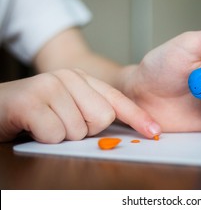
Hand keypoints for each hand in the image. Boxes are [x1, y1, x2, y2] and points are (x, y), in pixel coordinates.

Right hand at [0, 69, 160, 142]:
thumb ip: (92, 110)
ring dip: (61, 135)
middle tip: (62, 122)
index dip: (138, 117)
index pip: (117, 100)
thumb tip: (123, 127)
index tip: (154, 131)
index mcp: (82, 79)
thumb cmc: (35, 111)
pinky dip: (44, 138)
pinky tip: (33, 126)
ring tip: (45, 123)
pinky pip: (55, 134)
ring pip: (77, 130)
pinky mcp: (31, 101)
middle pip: (103, 117)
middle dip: (84, 130)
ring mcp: (50, 86)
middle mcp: (69, 77)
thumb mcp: (68, 106)